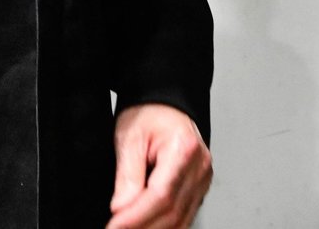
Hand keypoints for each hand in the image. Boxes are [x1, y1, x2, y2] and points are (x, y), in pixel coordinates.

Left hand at [107, 103, 211, 227]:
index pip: (161, 195)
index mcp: (183, 148)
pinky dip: (164, 226)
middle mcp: (199, 167)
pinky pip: (183, 217)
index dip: (136, 216)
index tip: (115, 226)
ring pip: (180, 220)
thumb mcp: (130, 136)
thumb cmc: (149, 112)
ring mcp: (203, 180)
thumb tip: (121, 209)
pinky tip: (146, 227)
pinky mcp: (199, 189)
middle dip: (142, 227)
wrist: (164, 102)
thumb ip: (127, 175)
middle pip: (172, 212)